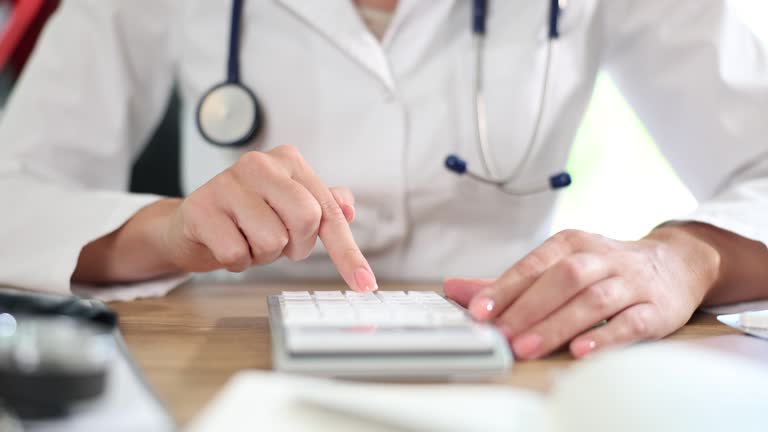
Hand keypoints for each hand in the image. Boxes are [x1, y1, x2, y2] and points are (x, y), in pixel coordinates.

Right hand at [124, 145, 372, 290]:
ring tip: (247, 239)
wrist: (192, 224)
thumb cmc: (248, 216)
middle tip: (278, 242)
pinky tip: (226, 244)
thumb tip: (348, 207)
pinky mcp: (200, 209)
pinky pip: (238, 254)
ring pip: (272, 241)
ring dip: (263, 255)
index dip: (348, 252)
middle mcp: (259, 164)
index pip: (329, 211)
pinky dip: (237, 262)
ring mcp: (226, 183)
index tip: (365, 283)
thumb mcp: (290, 207)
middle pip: (306, 220)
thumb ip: (323, 205)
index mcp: (288, 161)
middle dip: (296, 246)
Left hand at [444, 228, 720, 359]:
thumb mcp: (559, 263)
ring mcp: (631, 283)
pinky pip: (631, 322)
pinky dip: (605, 338)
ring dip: (557, 325)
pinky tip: (581, 351)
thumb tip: (453, 287)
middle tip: (501, 336)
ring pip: (592, 300)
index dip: (505, 288)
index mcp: (572, 243)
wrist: (676, 263)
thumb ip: (509, 282)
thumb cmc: (605, 267)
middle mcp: (601, 258)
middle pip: (562, 279)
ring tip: (527, 347)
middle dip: (527, 309)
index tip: (479, 310)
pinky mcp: (657, 309)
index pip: (534, 264)